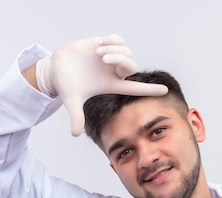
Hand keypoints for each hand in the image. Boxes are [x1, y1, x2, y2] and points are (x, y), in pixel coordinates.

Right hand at [36, 34, 167, 135]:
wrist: (56, 67)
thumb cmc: (66, 85)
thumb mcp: (71, 100)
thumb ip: (76, 116)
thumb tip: (75, 134)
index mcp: (110, 85)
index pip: (134, 88)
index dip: (149, 90)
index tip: (165, 91)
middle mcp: (113, 72)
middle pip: (132, 66)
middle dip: (121, 60)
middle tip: (104, 61)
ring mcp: (110, 58)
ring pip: (127, 52)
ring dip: (114, 51)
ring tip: (98, 55)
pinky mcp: (104, 44)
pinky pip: (118, 40)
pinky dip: (112, 41)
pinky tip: (100, 46)